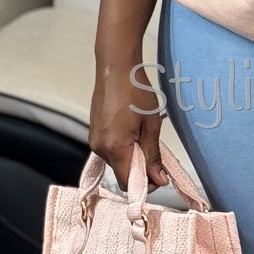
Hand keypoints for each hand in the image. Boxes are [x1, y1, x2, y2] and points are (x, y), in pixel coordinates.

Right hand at [89, 57, 171, 191]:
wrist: (116, 68)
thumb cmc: (135, 91)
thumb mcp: (152, 125)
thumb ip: (153, 155)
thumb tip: (159, 179)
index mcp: (114, 147)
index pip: (127, 182)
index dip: (145, 185)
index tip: (160, 177)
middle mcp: (100, 147)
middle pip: (122, 173)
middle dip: (140, 170)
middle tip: (157, 155)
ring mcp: (94, 140)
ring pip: (117, 162)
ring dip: (132, 158)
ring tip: (145, 138)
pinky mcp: (94, 133)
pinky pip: (110, 151)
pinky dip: (123, 149)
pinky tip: (134, 134)